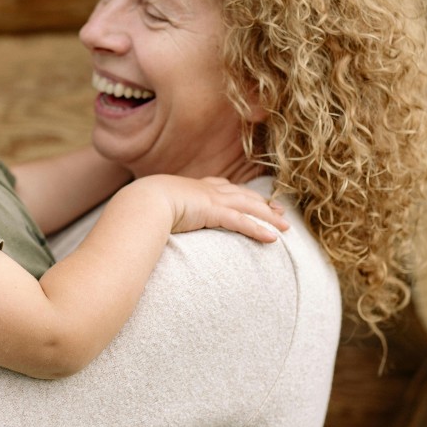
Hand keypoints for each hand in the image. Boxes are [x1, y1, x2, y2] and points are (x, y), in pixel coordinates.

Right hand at [142, 175, 288, 241]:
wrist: (141, 201)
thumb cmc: (142, 206)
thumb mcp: (154, 207)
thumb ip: (161, 213)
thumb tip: (153, 223)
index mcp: (193, 188)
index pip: (225, 188)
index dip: (242, 194)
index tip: (254, 198)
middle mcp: (206, 190)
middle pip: (243, 195)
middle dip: (263, 203)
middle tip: (279, 211)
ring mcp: (211, 199)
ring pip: (248, 207)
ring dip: (268, 217)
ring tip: (285, 228)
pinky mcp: (213, 212)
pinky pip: (241, 222)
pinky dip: (258, 229)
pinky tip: (272, 238)